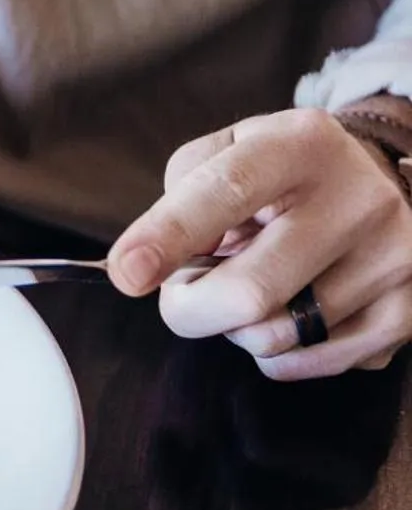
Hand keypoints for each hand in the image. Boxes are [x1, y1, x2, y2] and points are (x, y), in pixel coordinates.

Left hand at [107, 108, 411, 379]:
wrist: (382, 184)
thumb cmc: (283, 174)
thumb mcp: (232, 149)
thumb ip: (184, 191)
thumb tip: (158, 259)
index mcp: (302, 145)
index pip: (226, 192)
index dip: (169, 236)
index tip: (127, 273)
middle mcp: (360, 199)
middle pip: (249, 292)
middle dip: (188, 307)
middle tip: (184, 290)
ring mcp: (393, 259)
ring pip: (272, 337)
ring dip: (233, 326)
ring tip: (248, 287)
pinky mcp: (407, 313)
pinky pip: (304, 363)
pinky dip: (271, 350)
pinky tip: (284, 310)